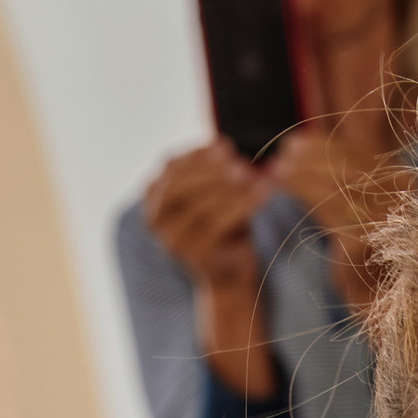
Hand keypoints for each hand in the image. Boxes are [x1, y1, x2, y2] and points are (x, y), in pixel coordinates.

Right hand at [143, 139, 270, 290]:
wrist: (230, 272)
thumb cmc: (224, 224)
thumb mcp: (214, 192)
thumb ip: (211, 170)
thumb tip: (223, 144)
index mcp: (153, 198)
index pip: (170, 167)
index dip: (198, 154)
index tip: (226, 146)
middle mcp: (155, 220)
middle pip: (180, 185)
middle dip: (212, 171)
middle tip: (242, 164)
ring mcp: (171, 239)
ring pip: (200, 204)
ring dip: (231, 188)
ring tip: (256, 177)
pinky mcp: (192, 254)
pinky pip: (218, 224)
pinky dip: (243, 206)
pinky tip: (264, 194)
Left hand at [267, 114, 395, 247]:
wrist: (379, 300)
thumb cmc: (365, 254)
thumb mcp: (359, 209)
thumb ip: (345, 179)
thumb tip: (304, 147)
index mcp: (404, 180)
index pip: (360, 154)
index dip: (325, 146)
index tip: (295, 143)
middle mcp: (401, 194)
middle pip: (346, 167)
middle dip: (310, 160)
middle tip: (281, 156)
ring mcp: (386, 214)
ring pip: (334, 185)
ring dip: (300, 175)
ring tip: (275, 171)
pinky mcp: (364, 236)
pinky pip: (324, 208)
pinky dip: (300, 196)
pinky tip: (279, 190)